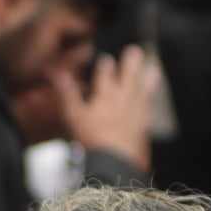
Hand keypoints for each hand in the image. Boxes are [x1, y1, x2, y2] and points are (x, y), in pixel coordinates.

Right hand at [52, 44, 154, 171]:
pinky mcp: (144, 125)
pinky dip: (150, 99)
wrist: (117, 160)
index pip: (105, 75)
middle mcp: (123, 99)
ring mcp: (136, 112)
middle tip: (136, 50)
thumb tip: (57, 73)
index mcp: (105, 95)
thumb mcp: (73, 115)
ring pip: (143, 89)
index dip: (105, 65)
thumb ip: (67, 93)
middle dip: (130, 63)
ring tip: (153, 68)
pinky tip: (150, 99)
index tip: (107, 58)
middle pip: (128, 77)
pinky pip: (148, 107)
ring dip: (147, 78)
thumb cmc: (93, 138)